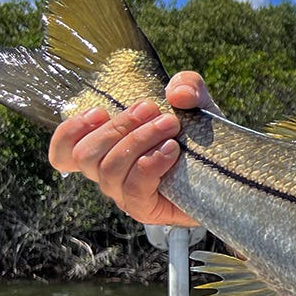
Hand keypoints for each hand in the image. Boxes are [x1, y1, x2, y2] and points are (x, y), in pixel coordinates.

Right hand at [47, 71, 212, 226]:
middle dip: (118, 127)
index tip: (99, 112)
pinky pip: (133, 188)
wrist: (230, 175)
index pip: (64, 151)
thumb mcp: (197, 105)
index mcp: (108, 149)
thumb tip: (176, 92)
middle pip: (85, 154)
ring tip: (170, 126)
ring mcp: (125, 194)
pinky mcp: (145, 210)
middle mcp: (110, 173)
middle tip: (152, 109)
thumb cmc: (202, 140)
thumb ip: (187, 86)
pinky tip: (172, 151)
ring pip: (108, 169)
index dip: (68, 132)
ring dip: (138, 141)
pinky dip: (150, 164)